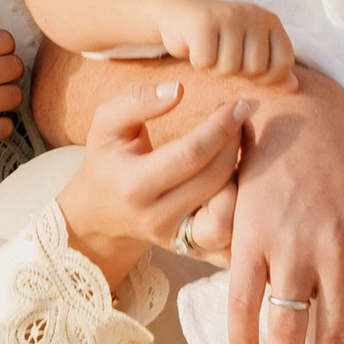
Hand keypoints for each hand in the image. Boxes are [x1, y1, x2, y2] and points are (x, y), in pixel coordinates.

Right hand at [58, 79, 248, 273]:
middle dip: (236, 144)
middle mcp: (156, 218)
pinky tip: (241, 184)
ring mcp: (177, 240)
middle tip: (241, 120)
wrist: (100, 214)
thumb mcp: (107, 124)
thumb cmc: (108, 160)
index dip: (220, 127)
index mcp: (134, 185)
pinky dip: (243, 214)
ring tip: (242, 153)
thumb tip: (178, 89)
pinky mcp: (193, 253)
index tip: (237, 105)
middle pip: (215, 179)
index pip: (191, 154)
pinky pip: (232, 242)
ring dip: (243, 180)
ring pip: (228, 217)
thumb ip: (137, 100)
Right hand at [166, 0, 295, 83]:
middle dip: (236, 72)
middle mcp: (254, 14)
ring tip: (211, 52)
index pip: (284, 62)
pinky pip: (206, 62)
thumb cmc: (219, 40)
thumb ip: (272, 70)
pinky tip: (196, 48)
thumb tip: (293, 87)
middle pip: (255, 68)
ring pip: (230, 67)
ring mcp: (229, 15)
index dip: (268, 78)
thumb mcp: (249, 53)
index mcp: (271, 21)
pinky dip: (199, 63)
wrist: (180, 14)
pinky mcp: (204, 21)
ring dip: (216, 69)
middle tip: (223, 57)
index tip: (250, 73)